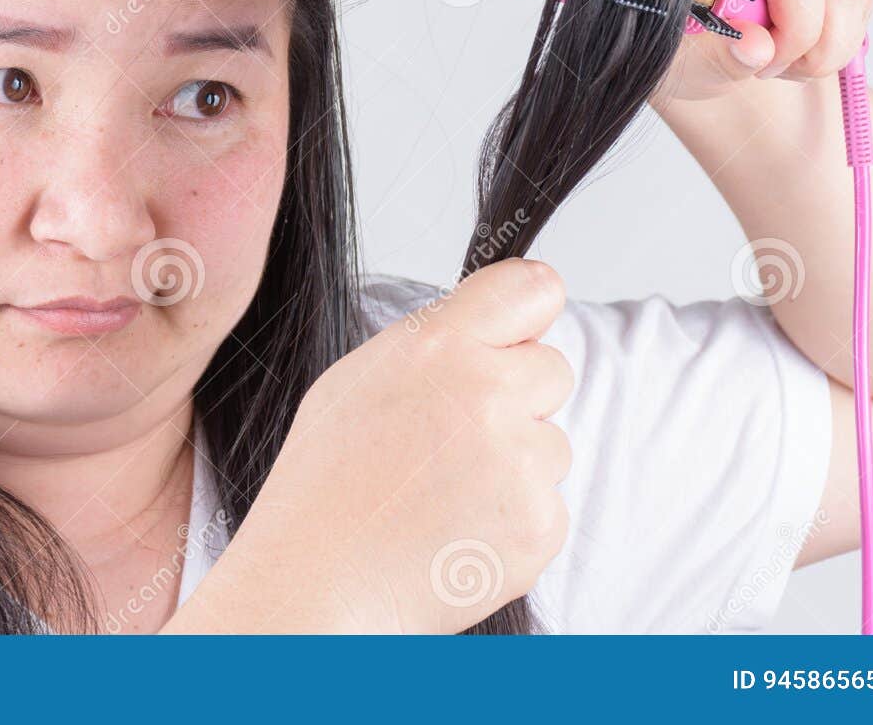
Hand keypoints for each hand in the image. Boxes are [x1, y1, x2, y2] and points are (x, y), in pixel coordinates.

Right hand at [167, 258, 574, 633]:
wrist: (320, 584)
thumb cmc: (325, 487)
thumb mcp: (358, 379)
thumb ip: (435, 342)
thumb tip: (492, 327)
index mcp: (439, 346)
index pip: (533, 289)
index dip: (530, 312)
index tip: (521, 332)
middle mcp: (487, 393)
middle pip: (553, 369)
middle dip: (519, 396)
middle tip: (457, 436)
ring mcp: (519, 462)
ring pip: (552, 442)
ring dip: (516, 463)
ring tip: (446, 493)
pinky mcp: (539, 523)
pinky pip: (550, 504)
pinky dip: (515, 519)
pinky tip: (459, 530)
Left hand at [655, 0, 872, 105]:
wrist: (688, 28)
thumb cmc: (680, 39)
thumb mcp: (686, 59)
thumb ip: (721, 57)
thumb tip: (758, 50)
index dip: (795, 25)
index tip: (773, 65)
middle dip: (818, 36)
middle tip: (787, 69)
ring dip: (837, 33)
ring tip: (796, 62)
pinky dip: (846, 21)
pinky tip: (811, 43)